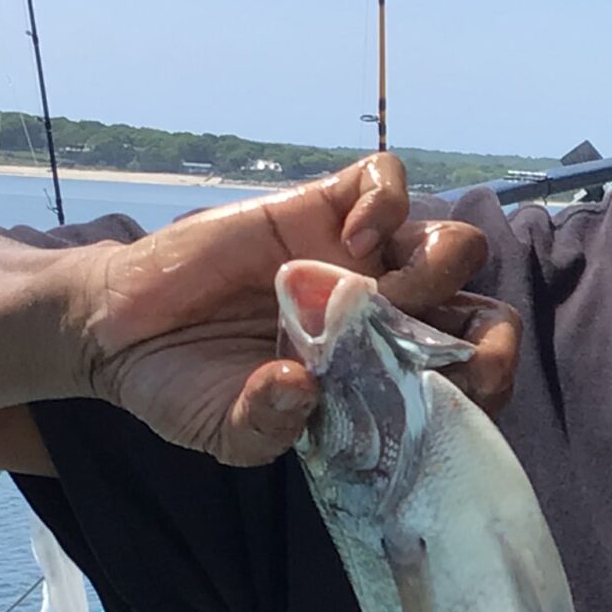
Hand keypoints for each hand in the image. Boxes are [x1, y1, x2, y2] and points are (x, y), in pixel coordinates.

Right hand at [71, 153, 519, 465]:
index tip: (468, 387)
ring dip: (436, 264)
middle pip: (482, 311)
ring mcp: (361, 261)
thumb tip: (297, 389)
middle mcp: (388, 322)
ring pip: (451, 243)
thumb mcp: (225, 430)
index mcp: (381, 382)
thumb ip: (264, 425)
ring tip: (376, 287)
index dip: (486, 380)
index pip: (469, 380)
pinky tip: (351, 234)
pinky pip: (385, 181)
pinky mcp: (321, 208)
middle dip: (483, 328)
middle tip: (434, 344)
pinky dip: (385, 200)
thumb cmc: (188, 387)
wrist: (124, 329)